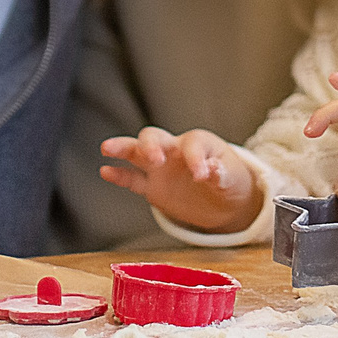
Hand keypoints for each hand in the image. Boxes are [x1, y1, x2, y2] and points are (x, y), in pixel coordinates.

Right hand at [99, 127, 261, 233]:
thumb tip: (212, 171)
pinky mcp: (153, 187)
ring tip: (107, 148)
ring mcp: (161, 168)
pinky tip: (105, 171)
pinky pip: (133, 179)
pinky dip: (119, 175)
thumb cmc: (230, 181)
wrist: (224, 201)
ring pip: (136, 152)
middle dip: (151, 145)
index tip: (201, 175)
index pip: (191, 143)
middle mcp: (174, 150)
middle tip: (156, 159)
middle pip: (155, 137)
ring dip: (122, 148)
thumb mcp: (232, 179)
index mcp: (198, 143)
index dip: (195, 158)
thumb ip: (221, 175)